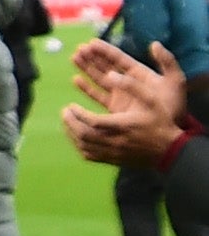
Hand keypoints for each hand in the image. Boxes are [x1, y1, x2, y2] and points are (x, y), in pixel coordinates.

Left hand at [63, 38, 190, 167]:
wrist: (170, 150)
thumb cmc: (161, 122)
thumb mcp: (151, 99)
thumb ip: (132, 85)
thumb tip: (110, 74)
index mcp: (122, 126)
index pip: (92, 121)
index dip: (77, 114)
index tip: (70, 106)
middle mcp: (115, 141)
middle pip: (83, 135)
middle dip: (71, 123)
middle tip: (65, 112)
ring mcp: (113, 153)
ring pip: (84, 146)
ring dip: (72, 134)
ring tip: (68, 122)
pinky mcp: (113, 160)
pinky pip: (90, 155)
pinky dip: (79, 146)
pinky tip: (77, 137)